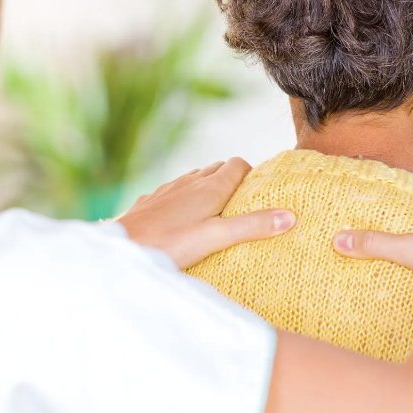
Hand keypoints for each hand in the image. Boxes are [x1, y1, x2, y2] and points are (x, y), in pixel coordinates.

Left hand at [118, 158, 296, 268]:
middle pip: (218, 169)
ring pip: (195, 179)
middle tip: (243, 206)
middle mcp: (189, 181)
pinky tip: (184, 221)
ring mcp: (169, 189)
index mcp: (210, 186)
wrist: (122, 247)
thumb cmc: (169, 244)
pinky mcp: (152, 200)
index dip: (251, 176)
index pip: (238, 164)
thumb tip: (289, 216)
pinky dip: (186, 199)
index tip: (260, 194)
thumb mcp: (216, 237)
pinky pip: (175, 192)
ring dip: (209, 189)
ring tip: (217, 214)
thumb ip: (252, 226)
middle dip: (233, 181)